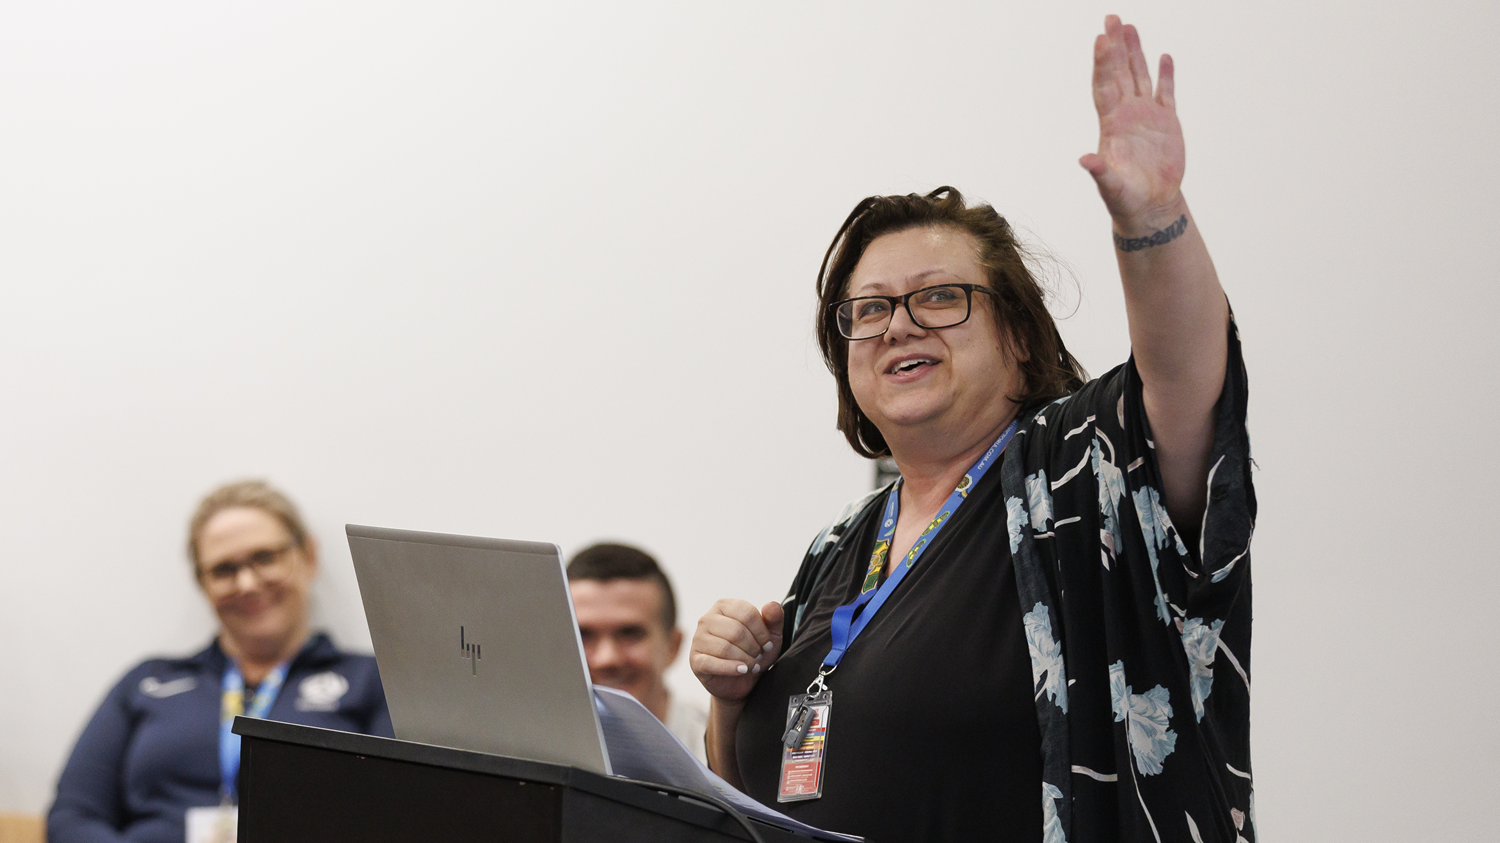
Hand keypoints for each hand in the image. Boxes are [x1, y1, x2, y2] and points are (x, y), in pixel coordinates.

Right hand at [691, 599, 783, 703]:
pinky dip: (731, 668)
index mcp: (724, 606)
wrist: (741, 680)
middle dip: (753, 648)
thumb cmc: (753, 652)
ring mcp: (698, 639)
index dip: (762, 632)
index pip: (747, 613)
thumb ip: (774, 618)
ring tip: (751, 665)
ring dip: (745, 660)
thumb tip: (772, 605)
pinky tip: (742, 670)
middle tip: (758, 657)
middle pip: (736, 631)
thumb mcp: (770, 636)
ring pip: (725, 648)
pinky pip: (712, 663)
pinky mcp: (695, 660)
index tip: (768, 645)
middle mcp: (707, 619)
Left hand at [1080, 15, 1185, 225]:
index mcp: (1112, 125)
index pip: (1105, 86)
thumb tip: (1085, 160)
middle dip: (1115, 46)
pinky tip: (1164, 56)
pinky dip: (1165, 75)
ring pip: (1139, 76)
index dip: (1102, 63)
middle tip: (1111, 18)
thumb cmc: (1125, 199)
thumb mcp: (1110, 186)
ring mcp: (1146, 117)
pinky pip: (1165, 93)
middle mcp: (1126, 115)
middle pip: (1119, 73)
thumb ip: (1100, 171)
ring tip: (1129, 27)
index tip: (1101, 39)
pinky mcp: (1166, 123)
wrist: (1149, 206)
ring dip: (1135, 53)